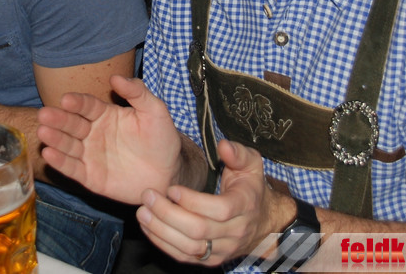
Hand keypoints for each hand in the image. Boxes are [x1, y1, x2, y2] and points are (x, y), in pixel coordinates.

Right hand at [36, 75, 184, 203]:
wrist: (170, 174)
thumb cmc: (162, 140)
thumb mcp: (155, 111)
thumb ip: (137, 92)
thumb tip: (116, 77)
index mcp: (106, 115)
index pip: (87, 106)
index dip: (77, 102)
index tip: (67, 99)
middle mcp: (93, 133)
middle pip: (72, 124)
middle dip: (58, 119)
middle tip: (45, 114)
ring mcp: (90, 155)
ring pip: (68, 145)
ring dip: (55, 139)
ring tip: (43, 132)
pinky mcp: (90, 177)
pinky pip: (73, 169)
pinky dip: (60, 163)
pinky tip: (49, 154)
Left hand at [136, 139, 293, 266]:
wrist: (262, 220)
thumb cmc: (251, 187)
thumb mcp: (251, 164)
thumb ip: (238, 153)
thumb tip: (224, 145)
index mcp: (245, 206)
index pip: (220, 210)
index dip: (193, 201)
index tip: (172, 189)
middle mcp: (236, 232)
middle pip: (199, 230)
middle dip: (169, 214)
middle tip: (149, 196)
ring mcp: (223, 249)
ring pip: (189, 247)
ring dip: (161, 231)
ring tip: (142, 212)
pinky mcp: (211, 259)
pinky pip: (184, 256)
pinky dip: (163, 243)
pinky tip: (148, 227)